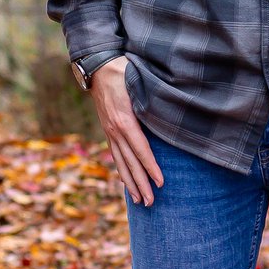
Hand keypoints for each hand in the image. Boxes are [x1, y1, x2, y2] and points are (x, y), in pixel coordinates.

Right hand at [88, 57, 162, 205]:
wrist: (98, 66)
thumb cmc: (124, 70)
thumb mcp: (139, 82)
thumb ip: (151, 99)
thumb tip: (170, 111)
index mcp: (125, 119)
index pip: (141, 149)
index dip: (151, 167)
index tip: (160, 182)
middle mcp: (115, 129)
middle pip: (130, 162)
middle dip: (141, 183)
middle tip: (151, 203)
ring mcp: (109, 130)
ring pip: (121, 162)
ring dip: (130, 183)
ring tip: (139, 201)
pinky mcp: (108, 129)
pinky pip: (115, 154)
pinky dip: (122, 170)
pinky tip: (126, 182)